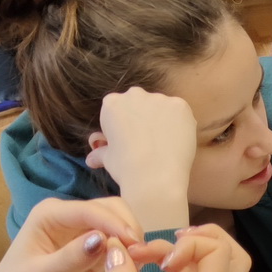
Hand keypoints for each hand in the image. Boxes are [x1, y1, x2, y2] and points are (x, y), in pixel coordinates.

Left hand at [0, 197, 148, 271]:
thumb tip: (103, 238)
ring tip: (140, 263)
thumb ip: (72, 257)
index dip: (114, 224)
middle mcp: (68, 220)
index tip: (133, 244)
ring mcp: (81, 238)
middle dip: (127, 227)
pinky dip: (128, 255)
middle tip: (140, 254)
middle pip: (110, 210)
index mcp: (50, 215)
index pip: (90, 210)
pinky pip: (116, 248)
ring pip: (117, 227)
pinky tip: (135, 268)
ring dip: (131, 241)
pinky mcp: (91, 258)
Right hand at [86, 87, 199, 230]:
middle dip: (141, 117)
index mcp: (111, 104)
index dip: (122, 125)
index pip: (117, 108)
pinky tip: (176, 140)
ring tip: (163, 143)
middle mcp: (134, 95)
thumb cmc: (126, 168)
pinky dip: (179, 123)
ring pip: (160, 106)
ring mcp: (159, 98)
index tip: (127, 140)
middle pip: (139, 103)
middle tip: (146, 141)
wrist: (155, 176)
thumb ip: (100, 152)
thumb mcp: (108, 159)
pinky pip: (179, 112)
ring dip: (161, 119)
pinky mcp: (179, 105)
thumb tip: (91, 159)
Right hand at [103, 227, 250, 271]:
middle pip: (230, 256)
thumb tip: (113, 247)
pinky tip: (145, 269)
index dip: (189, 244)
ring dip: (184, 254)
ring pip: (210, 269)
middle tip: (170, 241)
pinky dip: (174, 271)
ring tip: (148, 255)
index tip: (162, 264)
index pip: (219, 251)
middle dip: (202, 240)